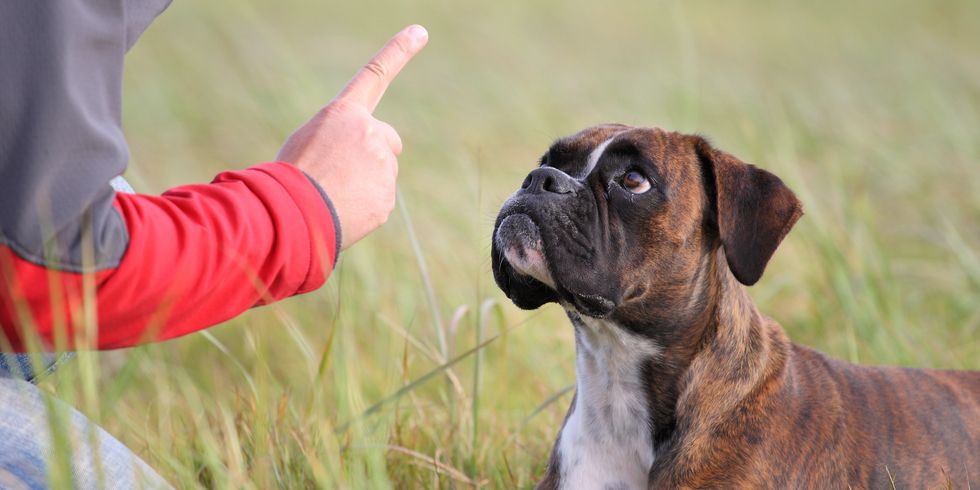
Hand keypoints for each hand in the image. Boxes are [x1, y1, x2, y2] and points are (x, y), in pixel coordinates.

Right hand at [277, 25, 428, 249]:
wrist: (290, 213)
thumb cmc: (289, 177)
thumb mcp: (307, 142)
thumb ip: (341, 140)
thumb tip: (358, 164)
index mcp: (343, 114)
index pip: (374, 75)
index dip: (399, 52)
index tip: (420, 31)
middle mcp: (369, 132)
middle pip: (388, 141)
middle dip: (375, 154)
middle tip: (343, 172)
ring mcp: (382, 165)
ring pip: (383, 174)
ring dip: (364, 184)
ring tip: (334, 194)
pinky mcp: (386, 196)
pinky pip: (379, 200)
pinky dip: (364, 207)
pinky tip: (342, 210)